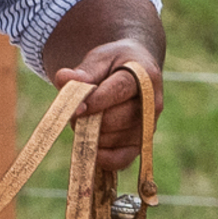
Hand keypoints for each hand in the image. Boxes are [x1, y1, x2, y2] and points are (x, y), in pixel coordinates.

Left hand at [53, 39, 162, 173]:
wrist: (134, 72)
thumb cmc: (114, 65)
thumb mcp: (99, 59)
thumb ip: (82, 71)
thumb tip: (64, 78)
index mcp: (145, 77)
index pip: (118, 91)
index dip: (94, 101)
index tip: (75, 107)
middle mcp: (153, 104)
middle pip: (113, 119)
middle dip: (87, 118)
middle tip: (76, 110)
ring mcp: (148, 127)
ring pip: (111, 140)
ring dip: (90, 134)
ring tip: (86, 119)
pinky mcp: (140, 145)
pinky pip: (121, 160)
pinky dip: (102, 158)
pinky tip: (90, 148)